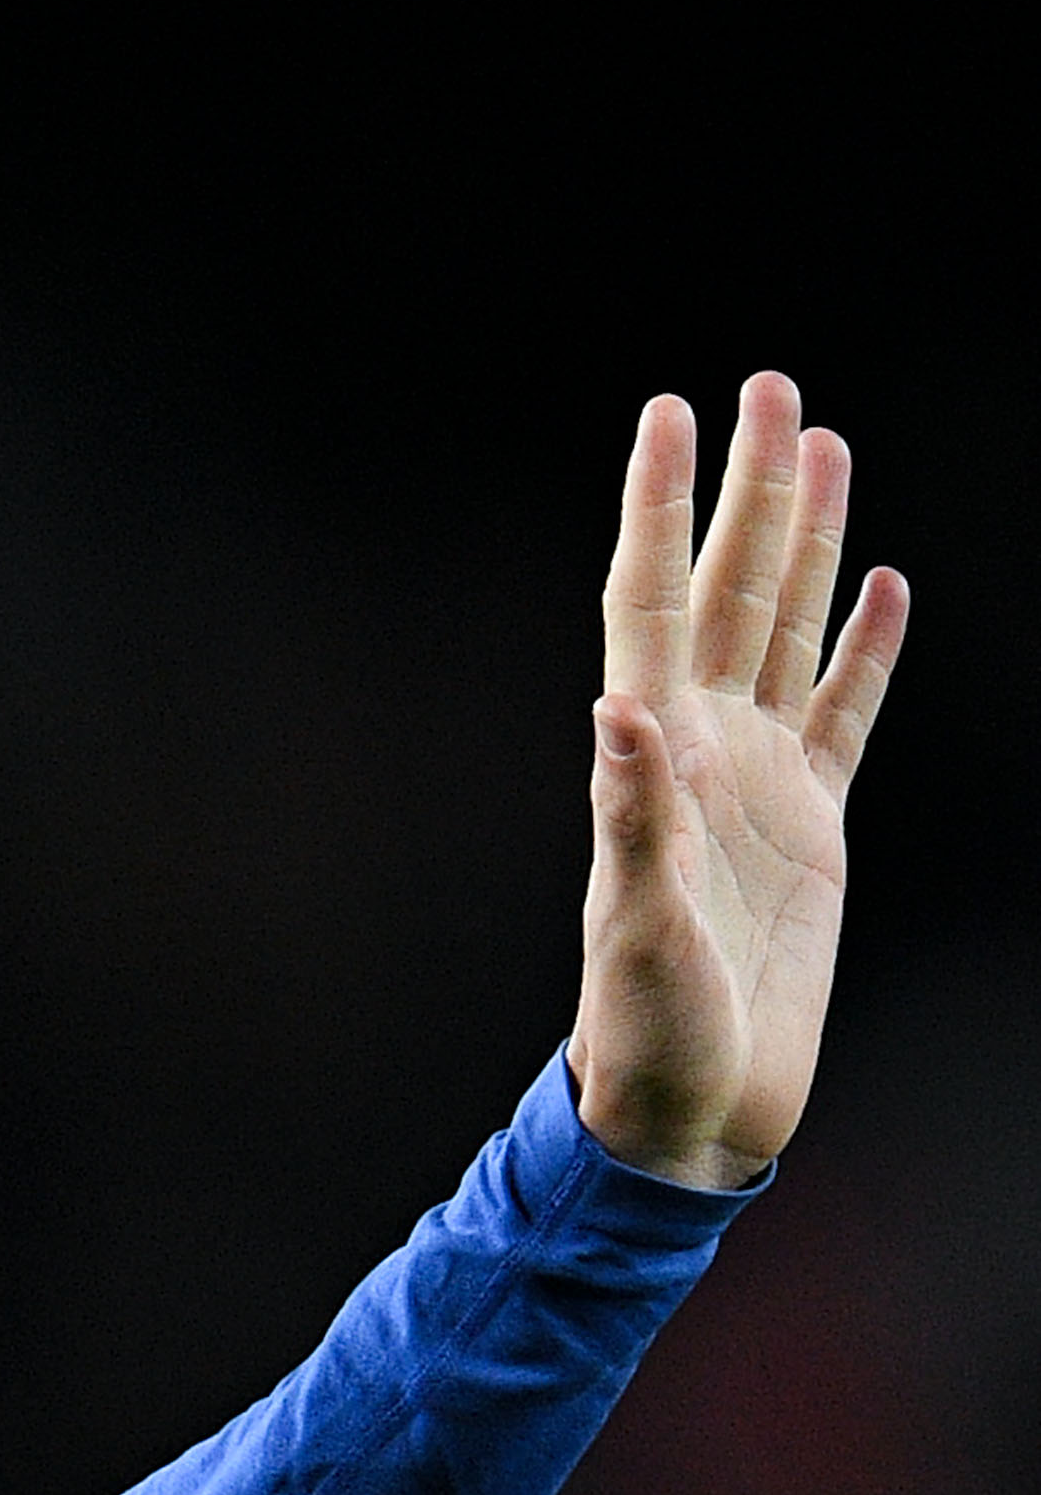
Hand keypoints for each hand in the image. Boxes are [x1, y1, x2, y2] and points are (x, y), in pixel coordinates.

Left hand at [568, 373, 909, 1189]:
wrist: (690, 1107)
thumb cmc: (644, 1032)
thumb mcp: (634, 929)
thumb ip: (631, 821)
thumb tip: (618, 710)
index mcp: (647, 759)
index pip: (649, 601)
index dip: (659, 506)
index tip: (668, 411)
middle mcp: (697, 750)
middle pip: (725, 588)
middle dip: (747, 490)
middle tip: (767, 386)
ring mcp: (757, 781)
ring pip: (783, 628)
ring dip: (802, 539)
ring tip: (820, 444)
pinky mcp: (810, 823)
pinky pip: (842, 711)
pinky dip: (860, 646)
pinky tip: (876, 584)